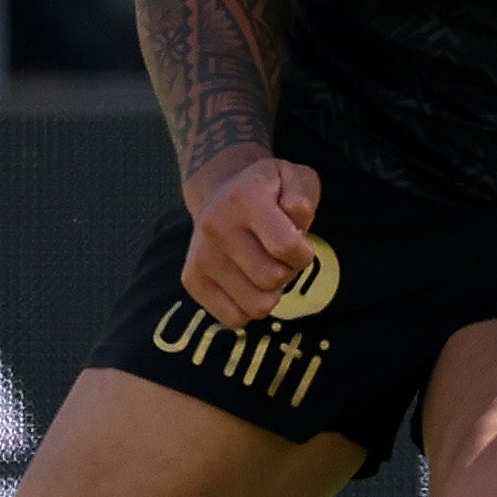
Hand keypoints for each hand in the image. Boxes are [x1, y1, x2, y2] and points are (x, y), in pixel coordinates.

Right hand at [183, 152, 322, 328]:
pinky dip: (249, 307)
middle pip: (273, 279)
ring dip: (271, 293)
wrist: (219, 193)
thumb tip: (295, 213)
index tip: (300, 245)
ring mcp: (201, 255)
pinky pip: (235, 319)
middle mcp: (216, 226)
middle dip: (289, 272)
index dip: (304, 253)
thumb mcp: (295, 177)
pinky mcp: (192, 279)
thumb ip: (304, 195)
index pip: (286, 247)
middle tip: (281, 256)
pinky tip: (248, 282)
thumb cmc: (268, 191)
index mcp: (244, 198)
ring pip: (257, 306)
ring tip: (265, 267)